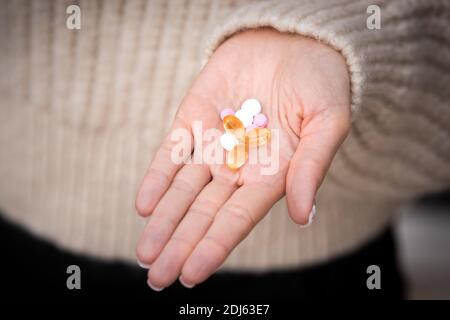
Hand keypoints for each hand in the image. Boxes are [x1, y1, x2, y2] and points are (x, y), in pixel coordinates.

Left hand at [135, 28, 350, 289]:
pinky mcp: (192, 120)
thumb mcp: (327, 121)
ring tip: (145, 252)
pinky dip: (157, 178)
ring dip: (163, 221)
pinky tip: (144, 205)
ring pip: (182, 191)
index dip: (214, 246)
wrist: (292, 41)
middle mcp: (238, 168)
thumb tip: (304, 215)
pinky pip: (171, 153)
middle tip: (157, 278)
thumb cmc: (319, 82)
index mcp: (271, 176)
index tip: (190, 274)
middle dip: (180, 245)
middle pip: (204, 214)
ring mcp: (213, 146)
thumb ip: (312, 167)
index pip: (237, 219)